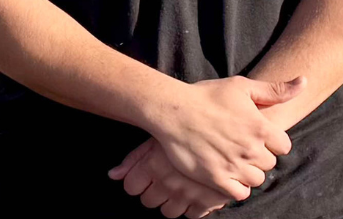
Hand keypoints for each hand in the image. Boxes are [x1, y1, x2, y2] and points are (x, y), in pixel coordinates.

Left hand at [109, 139, 231, 217]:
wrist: (230, 133)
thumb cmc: (190, 131)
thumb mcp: (159, 138)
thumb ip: (134, 159)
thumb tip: (113, 175)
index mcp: (154, 165)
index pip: (131, 187)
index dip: (135, 182)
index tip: (143, 177)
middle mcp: (169, 182)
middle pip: (148, 201)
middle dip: (153, 192)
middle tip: (161, 181)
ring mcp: (188, 194)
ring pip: (168, 212)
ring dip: (171, 202)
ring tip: (177, 187)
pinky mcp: (208, 202)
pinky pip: (192, 215)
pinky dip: (191, 207)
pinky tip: (193, 193)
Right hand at [125, 76, 302, 201]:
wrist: (172, 110)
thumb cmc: (206, 96)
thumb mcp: (242, 86)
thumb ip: (275, 89)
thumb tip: (304, 82)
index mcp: (261, 127)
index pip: (283, 146)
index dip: (271, 142)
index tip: (256, 137)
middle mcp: (250, 149)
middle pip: (269, 164)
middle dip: (258, 157)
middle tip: (241, 148)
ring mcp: (234, 165)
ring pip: (256, 180)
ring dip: (248, 172)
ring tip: (233, 161)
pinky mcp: (216, 178)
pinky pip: (239, 194)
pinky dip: (236, 188)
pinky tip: (227, 175)